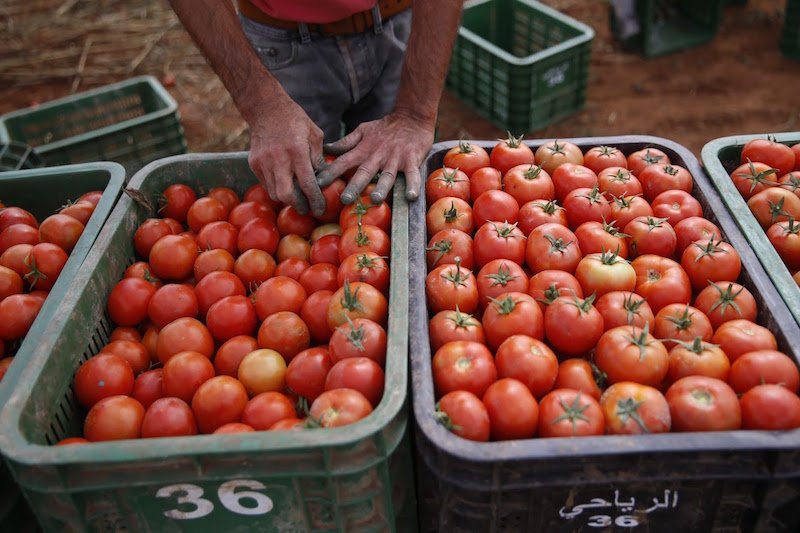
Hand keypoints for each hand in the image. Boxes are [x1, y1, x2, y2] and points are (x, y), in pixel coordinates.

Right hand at [247, 98, 327, 215]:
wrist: (266, 109)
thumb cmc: (295, 121)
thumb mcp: (315, 135)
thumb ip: (319, 159)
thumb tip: (323, 180)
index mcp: (297, 151)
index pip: (307, 184)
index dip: (315, 200)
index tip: (320, 209)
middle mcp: (278, 159)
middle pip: (286, 195)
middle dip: (298, 205)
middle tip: (307, 208)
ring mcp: (263, 162)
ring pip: (274, 193)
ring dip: (287, 198)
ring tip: (297, 197)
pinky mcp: (254, 163)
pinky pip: (266, 184)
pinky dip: (276, 188)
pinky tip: (285, 184)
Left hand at [317, 111, 432, 204]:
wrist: (412, 117)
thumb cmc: (385, 128)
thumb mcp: (363, 130)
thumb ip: (346, 142)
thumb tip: (326, 149)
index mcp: (364, 150)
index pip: (344, 162)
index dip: (331, 172)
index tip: (318, 184)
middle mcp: (377, 156)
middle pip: (364, 172)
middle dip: (354, 186)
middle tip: (345, 200)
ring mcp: (395, 159)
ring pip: (387, 175)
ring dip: (382, 187)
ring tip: (376, 200)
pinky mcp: (412, 160)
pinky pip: (413, 175)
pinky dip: (413, 185)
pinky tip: (410, 197)